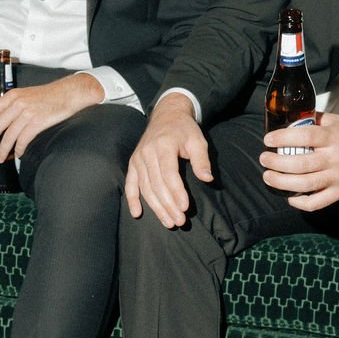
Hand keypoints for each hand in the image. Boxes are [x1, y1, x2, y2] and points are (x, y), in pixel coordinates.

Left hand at [0, 72, 103, 161]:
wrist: (67, 93)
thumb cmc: (48, 95)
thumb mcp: (25, 94)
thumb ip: (13, 104)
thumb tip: (1, 121)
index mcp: (12, 96)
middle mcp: (17, 104)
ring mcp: (27, 113)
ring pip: (9, 136)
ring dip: (3, 149)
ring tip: (0, 157)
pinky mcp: (37, 122)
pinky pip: (23, 140)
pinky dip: (19, 149)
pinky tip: (18, 153)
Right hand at [124, 93, 212, 226]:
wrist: (166, 115)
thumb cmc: (184, 130)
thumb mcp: (198, 140)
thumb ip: (202, 160)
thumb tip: (207, 179)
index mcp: (164, 145)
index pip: (169, 174)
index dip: (176, 192)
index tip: (185, 208)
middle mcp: (147, 153)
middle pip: (157, 184)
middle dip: (168, 205)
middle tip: (180, 221)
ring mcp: (138, 158)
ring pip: (145, 187)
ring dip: (156, 207)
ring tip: (168, 222)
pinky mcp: (133, 163)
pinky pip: (130, 183)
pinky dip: (132, 199)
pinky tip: (137, 213)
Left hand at [260, 112, 338, 210]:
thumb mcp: (336, 120)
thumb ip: (313, 120)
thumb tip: (289, 120)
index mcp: (334, 137)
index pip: (304, 136)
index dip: (282, 139)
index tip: (268, 140)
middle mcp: (335, 158)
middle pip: (300, 164)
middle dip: (276, 163)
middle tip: (264, 159)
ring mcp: (338, 177)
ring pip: (305, 184)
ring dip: (281, 182)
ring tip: (268, 176)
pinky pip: (317, 202)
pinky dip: (300, 202)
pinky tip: (289, 196)